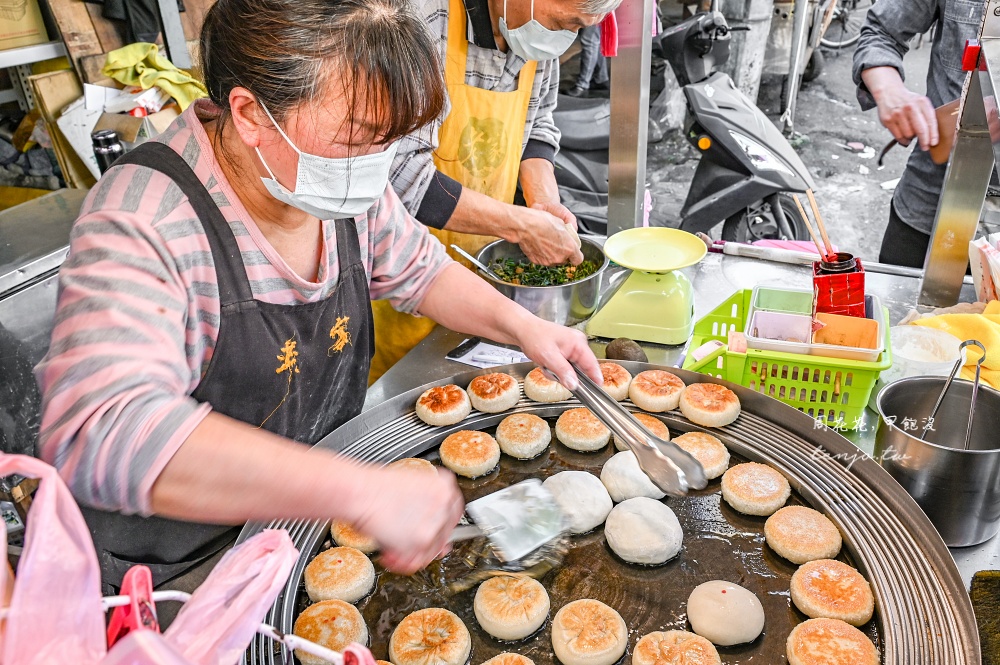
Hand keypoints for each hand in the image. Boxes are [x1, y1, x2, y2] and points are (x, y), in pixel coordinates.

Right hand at [349, 465, 464, 573]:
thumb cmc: (376, 488)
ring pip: (432, 550)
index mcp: (444, 487)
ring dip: (412, 552)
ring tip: (391, 545)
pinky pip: (417, 562)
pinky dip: (402, 563)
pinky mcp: (422, 542)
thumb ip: (427, 503)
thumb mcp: (410, 486)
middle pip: (445, 532)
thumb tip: (434, 526)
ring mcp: (435, 524)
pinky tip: (388, 555)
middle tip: (406, 538)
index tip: (431, 526)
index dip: (441, 522)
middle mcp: (444, 504)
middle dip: (426, 539)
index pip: (454, 511)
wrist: (361, 494)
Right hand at [509, 205, 583, 265]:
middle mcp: (560, 257)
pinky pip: (543, 260)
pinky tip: (539, 245)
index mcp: (569, 248)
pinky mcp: (537, 261)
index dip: (576, 255)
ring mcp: (548, 261)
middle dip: (563, 253)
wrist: (525, 226)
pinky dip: (543, 255)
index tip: (573, 251)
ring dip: (553, 254)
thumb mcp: (561, 223)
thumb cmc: (542, 222)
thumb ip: (567, 235)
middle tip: (557, 243)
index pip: (578, 260)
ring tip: (547, 243)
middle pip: (565, 260)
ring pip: (554, 261)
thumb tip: (567, 236)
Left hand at [515, 316, 600, 389]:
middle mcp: (578, 345)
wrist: (522, 330)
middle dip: (566, 375)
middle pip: (581, 369)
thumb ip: (563, 371)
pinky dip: (555, 369)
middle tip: (552, 371)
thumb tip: (575, 385)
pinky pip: (565, 367)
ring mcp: (571, 349)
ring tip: (546, 365)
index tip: (597, 391)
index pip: (592, 364)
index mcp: (578, 343)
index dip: (595, 378)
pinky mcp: (564, 352)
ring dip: (558, 373)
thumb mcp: (549, 357)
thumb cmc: (534, 337)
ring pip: (571, 370)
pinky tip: (546, 364)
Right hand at [875, 85, 938, 150]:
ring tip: (910, 134)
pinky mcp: (888, 120)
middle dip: (924, 141)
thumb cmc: (907, 100)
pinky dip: (902, 140)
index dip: (933, 134)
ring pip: (908, 135)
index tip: (933, 143)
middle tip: (925, 146)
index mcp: (922, 102)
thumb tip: (931, 135)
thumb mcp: (921, 102)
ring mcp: (898, 114)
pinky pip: (898, 136)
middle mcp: (910, 107)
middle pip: (920, 130)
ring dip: (911, 138)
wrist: (889, 93)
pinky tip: (904, 137)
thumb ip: (927, 115)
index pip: (930, 121)